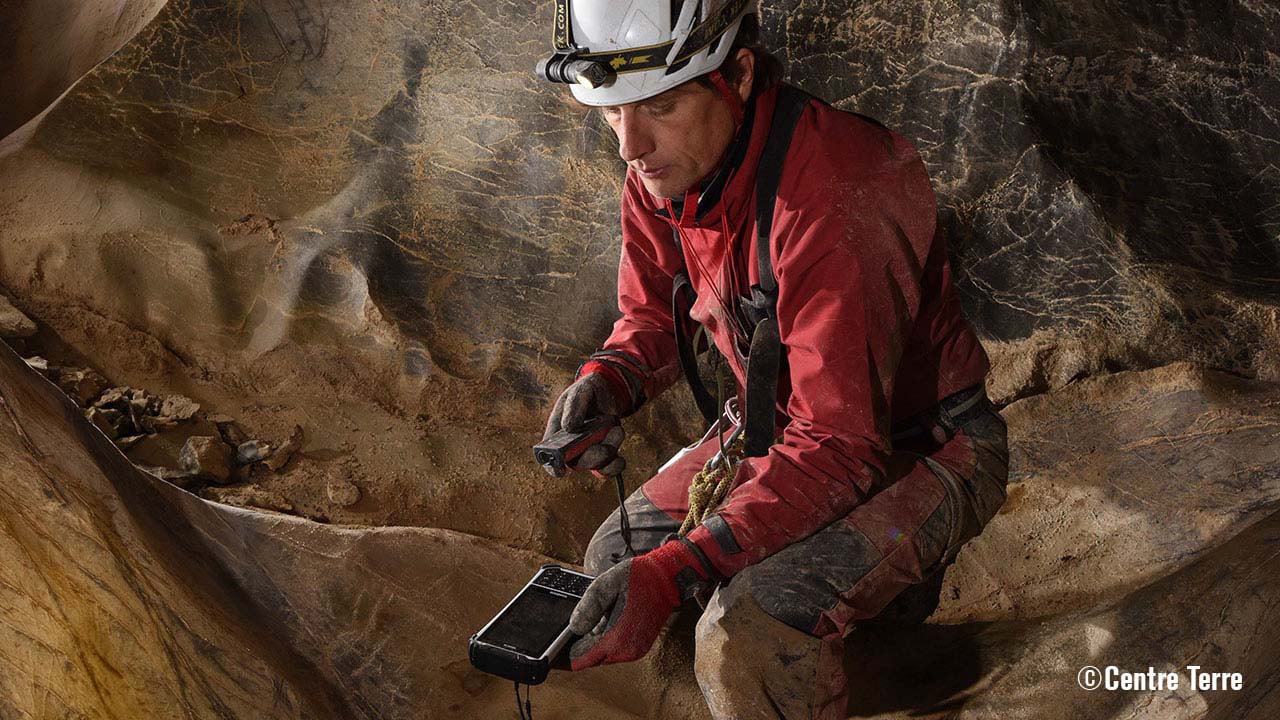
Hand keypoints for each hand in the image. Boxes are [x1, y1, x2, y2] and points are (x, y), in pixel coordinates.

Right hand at [542, 373, 625, 476]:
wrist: (604, 390)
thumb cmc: (585, 392)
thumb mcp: (578, 393)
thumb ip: (574, 407)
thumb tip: (570, 427)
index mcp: (556, 435)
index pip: (549, 457)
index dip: (553, 467)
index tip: (562, 471)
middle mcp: (572, 448)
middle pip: (578, 464)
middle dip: (592, 458)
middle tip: (604, 446)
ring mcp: (589, 451)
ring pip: (596, 467)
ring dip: (609, 455)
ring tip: (617, 431)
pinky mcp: (605, 451)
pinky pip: (610, 467)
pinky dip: (616, 463)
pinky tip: (620, 450)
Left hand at [567, 540, 712, 668]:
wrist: (668, 578)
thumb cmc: (639, 578)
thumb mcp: (606, 585)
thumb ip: (588, 607)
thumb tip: (573, 627)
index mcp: (618, 638)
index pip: (582, 659)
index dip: (564, 657)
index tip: (552, 653)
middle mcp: (627, 650)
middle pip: (591, 658)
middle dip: (578, 647)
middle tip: (568, 631)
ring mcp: (635, 650)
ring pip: (602, 655)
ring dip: (593, 642)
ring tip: (593, 618)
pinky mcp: (639, 647)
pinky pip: (614, 650)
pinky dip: (604, 640)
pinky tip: (605, 621)